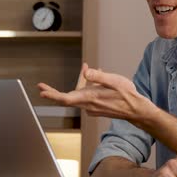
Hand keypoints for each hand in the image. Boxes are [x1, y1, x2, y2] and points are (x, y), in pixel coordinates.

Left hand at [37, 63, 155, 123]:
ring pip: (78, 94)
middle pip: (67, 98)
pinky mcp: (95, 107)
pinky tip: (95, 77)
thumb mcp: (115, 81)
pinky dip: (87, 86)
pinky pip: (85, 96)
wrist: (136, 110)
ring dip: (80, 82)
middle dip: (54, 91)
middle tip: (41, 86)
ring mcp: (91, 107)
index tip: (41, 92)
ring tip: (87, 67)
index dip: (53, 95)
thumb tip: (86, 72)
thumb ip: (99, 77)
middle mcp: (88, 105)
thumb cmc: (127, 95)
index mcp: (91, 98)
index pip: (66, 98)